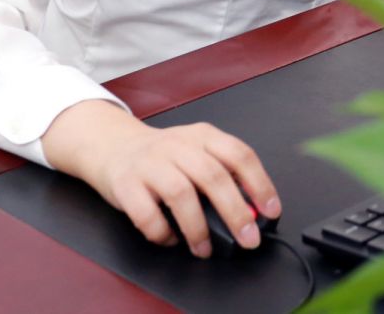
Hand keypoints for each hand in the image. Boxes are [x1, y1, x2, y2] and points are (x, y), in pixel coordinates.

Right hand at [41, 99, 280, 256]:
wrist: (113, 145)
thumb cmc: (163, 156)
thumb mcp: (197, 152)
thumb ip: (223, 173)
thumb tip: (254, 209)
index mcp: (202, 136)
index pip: (239, 154)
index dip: (259, 183)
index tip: (271, 210)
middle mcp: (177, 145)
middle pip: (213, 176)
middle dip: (235, 212)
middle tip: (248, 238)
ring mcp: (150, 163)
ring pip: (181, 194)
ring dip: (197, 227)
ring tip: (205, 248)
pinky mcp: (125, 184)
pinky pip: (146, 213)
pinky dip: (161, 232)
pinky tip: (170, 239)